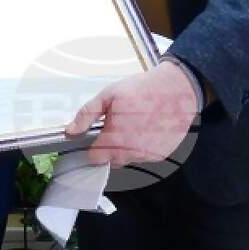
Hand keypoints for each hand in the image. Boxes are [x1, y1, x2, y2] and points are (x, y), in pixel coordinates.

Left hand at [66, 62, 197, 166]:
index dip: (93, 147)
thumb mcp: (109, 95)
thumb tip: (71, 131)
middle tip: (119, 126)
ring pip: (128, 159)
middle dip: (110, 146)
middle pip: (111, 161)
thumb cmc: (143, 89)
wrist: (177, 89)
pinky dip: (143, 146)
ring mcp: (147, 156)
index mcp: (115, 139)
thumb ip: (87, 115)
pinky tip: (147, 129)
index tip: (97, 137)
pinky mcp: (160, 155)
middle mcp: (132, 152)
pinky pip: (144, 156)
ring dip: (127, 147)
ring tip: (135, 125)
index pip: (94, 158)